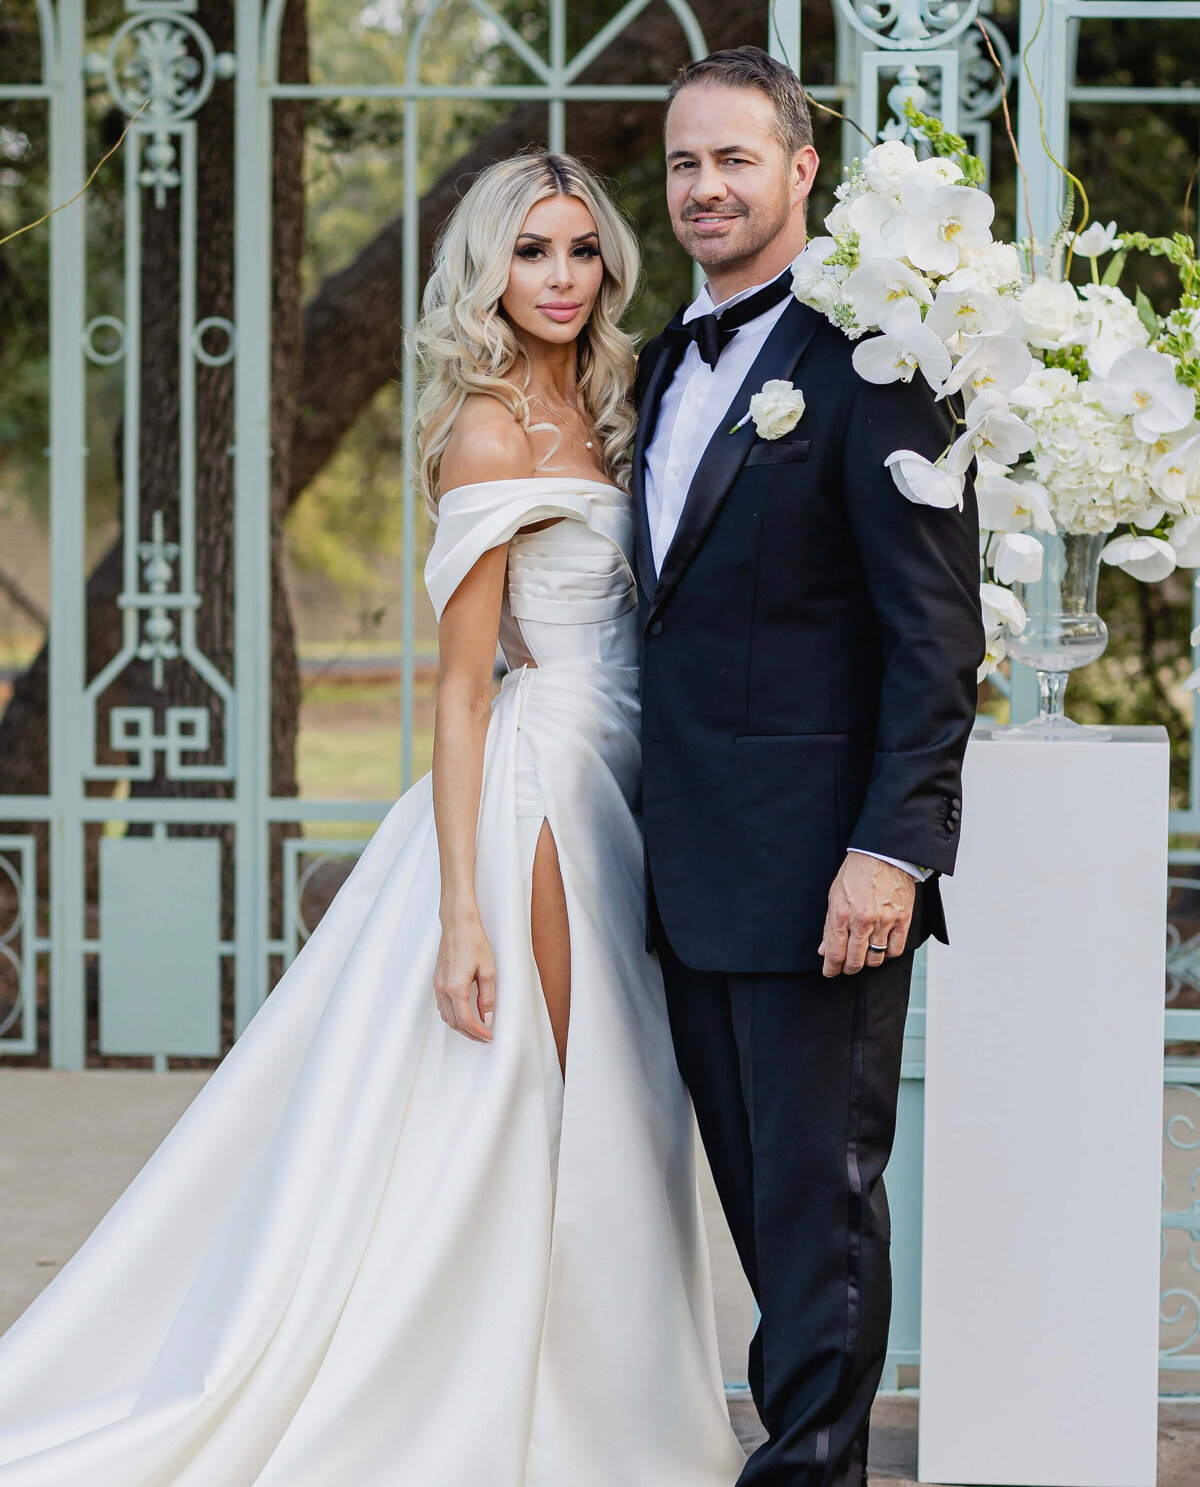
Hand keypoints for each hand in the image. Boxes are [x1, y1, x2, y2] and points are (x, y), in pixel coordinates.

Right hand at [433, 912, 495, 1042]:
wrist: (457, 924)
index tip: (488, 1036)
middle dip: (470, 1033)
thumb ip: (487, 997)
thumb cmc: (473, 941)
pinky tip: (464, 1013)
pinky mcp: (436, 980)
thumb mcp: (488, 970)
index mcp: (455, 988)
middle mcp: (442, 988)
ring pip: (446, 1016)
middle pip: (454, 1022)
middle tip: (485, 1036)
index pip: (465, 1021)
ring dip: (460, 1025)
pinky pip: (442, 1006)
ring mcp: (437, 985)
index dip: (478, 1032)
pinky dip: (453, 1015)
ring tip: (477, 1027)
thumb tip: (488, 1017)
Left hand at [819, 854, 914, 977]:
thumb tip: (824, 949)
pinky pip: (895, 950)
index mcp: (841, 914)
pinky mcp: (902, 919)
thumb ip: (829, 925)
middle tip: (847, 966)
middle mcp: (862, 921)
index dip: (831, 968)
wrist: (883, 854)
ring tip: (864, 954)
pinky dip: (887, 953)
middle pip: (855, 961)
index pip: (835, 953)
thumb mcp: (834, 896)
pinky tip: (882, 946)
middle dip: (848, 968)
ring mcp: (884, 921)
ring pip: (875, 959)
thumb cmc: (857, 872)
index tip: (830, 972)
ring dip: (867, 961)